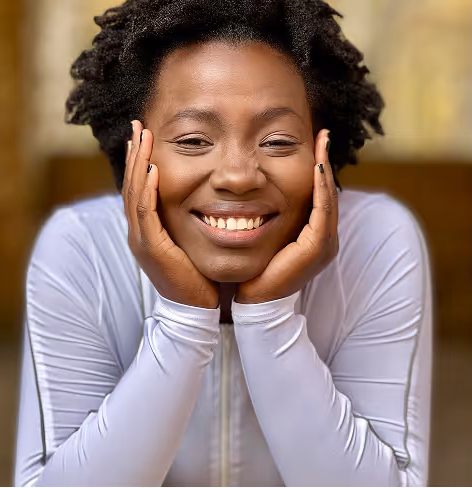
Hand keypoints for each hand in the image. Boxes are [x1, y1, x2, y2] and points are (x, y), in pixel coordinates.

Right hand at [123, 121, 218, 308]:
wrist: (195, 307)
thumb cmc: (195, 274)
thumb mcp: (187, 241)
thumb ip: (184, 220)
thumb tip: (198, 198)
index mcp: (146, 229)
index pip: (138, 188)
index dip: (139, 161)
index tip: (144, 135)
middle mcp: (138, 232)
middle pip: (131, 185)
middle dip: (134, 154)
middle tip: (137, 126)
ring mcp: (141, 240)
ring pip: (134, 195)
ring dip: (138, 164)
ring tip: (142, 137)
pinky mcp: (152, 249)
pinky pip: (146, 214)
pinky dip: (148, 191)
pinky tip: (154, 170)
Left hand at [236, 129, 338, 303]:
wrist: (256, 301)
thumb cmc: (258, 268)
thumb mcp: (268, 235)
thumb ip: (272, 215)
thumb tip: (259, 192)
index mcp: (314, 235)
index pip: (319, 195)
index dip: (318, 168)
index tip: (314, 140)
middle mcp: (324, 238)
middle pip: (327, 192)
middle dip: (325, 162)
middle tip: (322, 134)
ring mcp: (324, 244)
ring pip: (327, 198)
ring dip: (325, 169)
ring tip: (322, 141)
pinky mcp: (316, 249)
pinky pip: (322, 211)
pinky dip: (320, 189)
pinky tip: (315, 167)